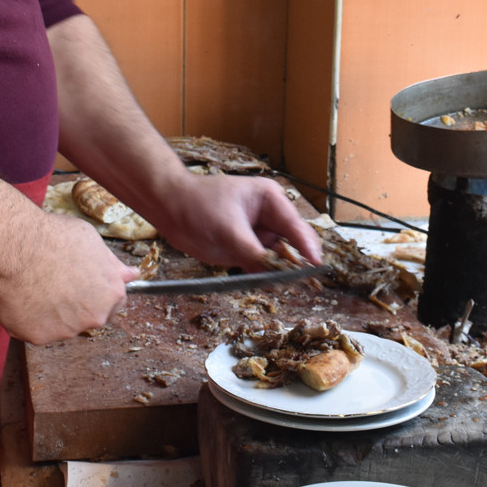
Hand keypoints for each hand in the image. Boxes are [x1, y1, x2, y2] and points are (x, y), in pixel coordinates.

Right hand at [0, 211, 134, 344]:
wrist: (16, 247)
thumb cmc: (54, 238)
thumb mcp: (92, 242)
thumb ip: (112, 265)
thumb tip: (131, 275)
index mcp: (111, 294)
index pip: (114, 304)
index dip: (99, 293)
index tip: (85, 285)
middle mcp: (93, 317)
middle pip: (89, 317)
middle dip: (77, 305)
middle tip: (57, 283)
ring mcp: (66, 330)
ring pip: (61, 326)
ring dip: (52, 312)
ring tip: (36, 284)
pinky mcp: (39, 337)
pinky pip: (36, 330)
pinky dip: (29, 318)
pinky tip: (22, 296)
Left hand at [156, 171, 321, 272]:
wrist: (169, 208)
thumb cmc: (196, 206)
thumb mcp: (228, 230)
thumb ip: (254, 254)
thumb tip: (276, 275)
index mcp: (270, 200)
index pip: (296, 227)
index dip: (308, 249)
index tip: (317, 267)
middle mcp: (269, 217)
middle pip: (292, 244)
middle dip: (296, 264)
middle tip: (306, 284)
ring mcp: (258, 234)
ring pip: (278, 259)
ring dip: (279, 273)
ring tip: (287, 287)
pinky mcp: (246, 249)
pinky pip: (261, 266)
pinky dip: (263, 277)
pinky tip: (266, 285)